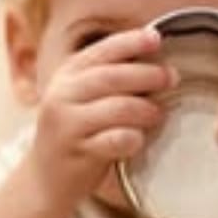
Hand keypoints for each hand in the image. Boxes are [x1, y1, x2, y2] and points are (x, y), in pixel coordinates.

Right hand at [30, 27, 175, 210]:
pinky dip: (133, 137)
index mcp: (66, 76)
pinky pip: (115, 140)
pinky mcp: (77, 152)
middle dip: (147, 74)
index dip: (131, 42)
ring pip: (116, 108)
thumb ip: (109, 81)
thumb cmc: (76, 134)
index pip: (102, 51)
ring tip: (158, 113)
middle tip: (171, 78)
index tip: (157, 39)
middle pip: (112, 77)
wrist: (46, 179)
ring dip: (145, 108)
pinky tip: (139, 139)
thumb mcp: (82, 100)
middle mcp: (62, 96)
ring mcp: (67, 125)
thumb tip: (156, 63)